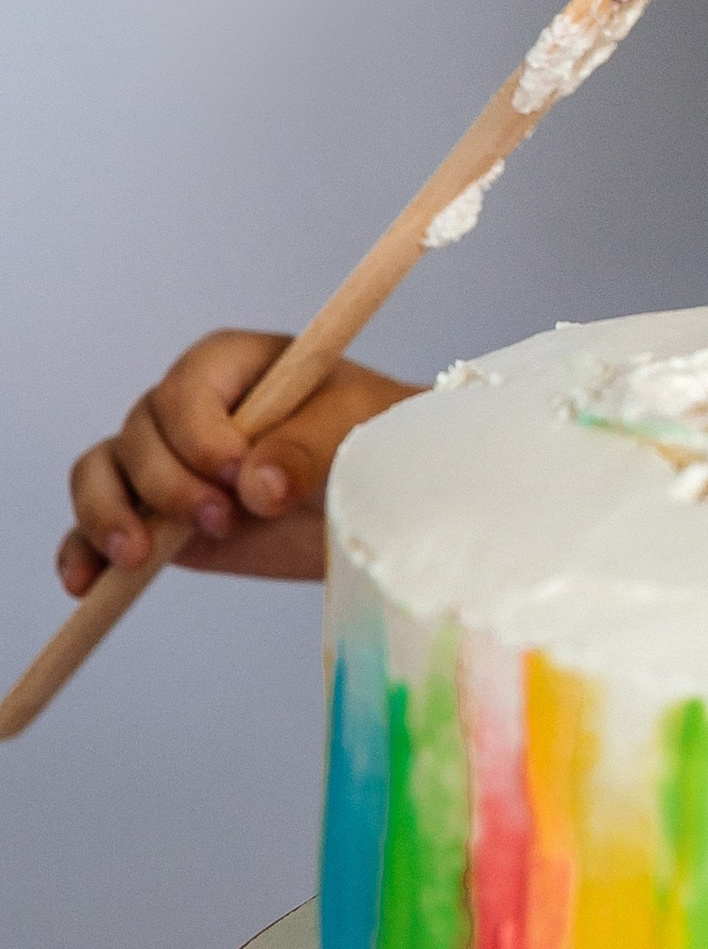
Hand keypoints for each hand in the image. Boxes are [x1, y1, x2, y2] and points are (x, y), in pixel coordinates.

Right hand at [60, 332, 418, 593]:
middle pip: (139, 436)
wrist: (381, 500)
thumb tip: (255, 485)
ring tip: (138, 556)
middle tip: (222, 519)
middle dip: (169, 483)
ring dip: (110, 514)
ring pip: (102, 472)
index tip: (237, 472)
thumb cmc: (376, 444)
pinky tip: (86, 582)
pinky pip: (97, 524)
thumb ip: (306, 449)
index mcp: (232, 365)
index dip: (200, 434)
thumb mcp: (355, 433)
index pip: (185, 390)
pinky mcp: (156, 516)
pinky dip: (84, 550)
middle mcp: (186, 408)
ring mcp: (165, 462)